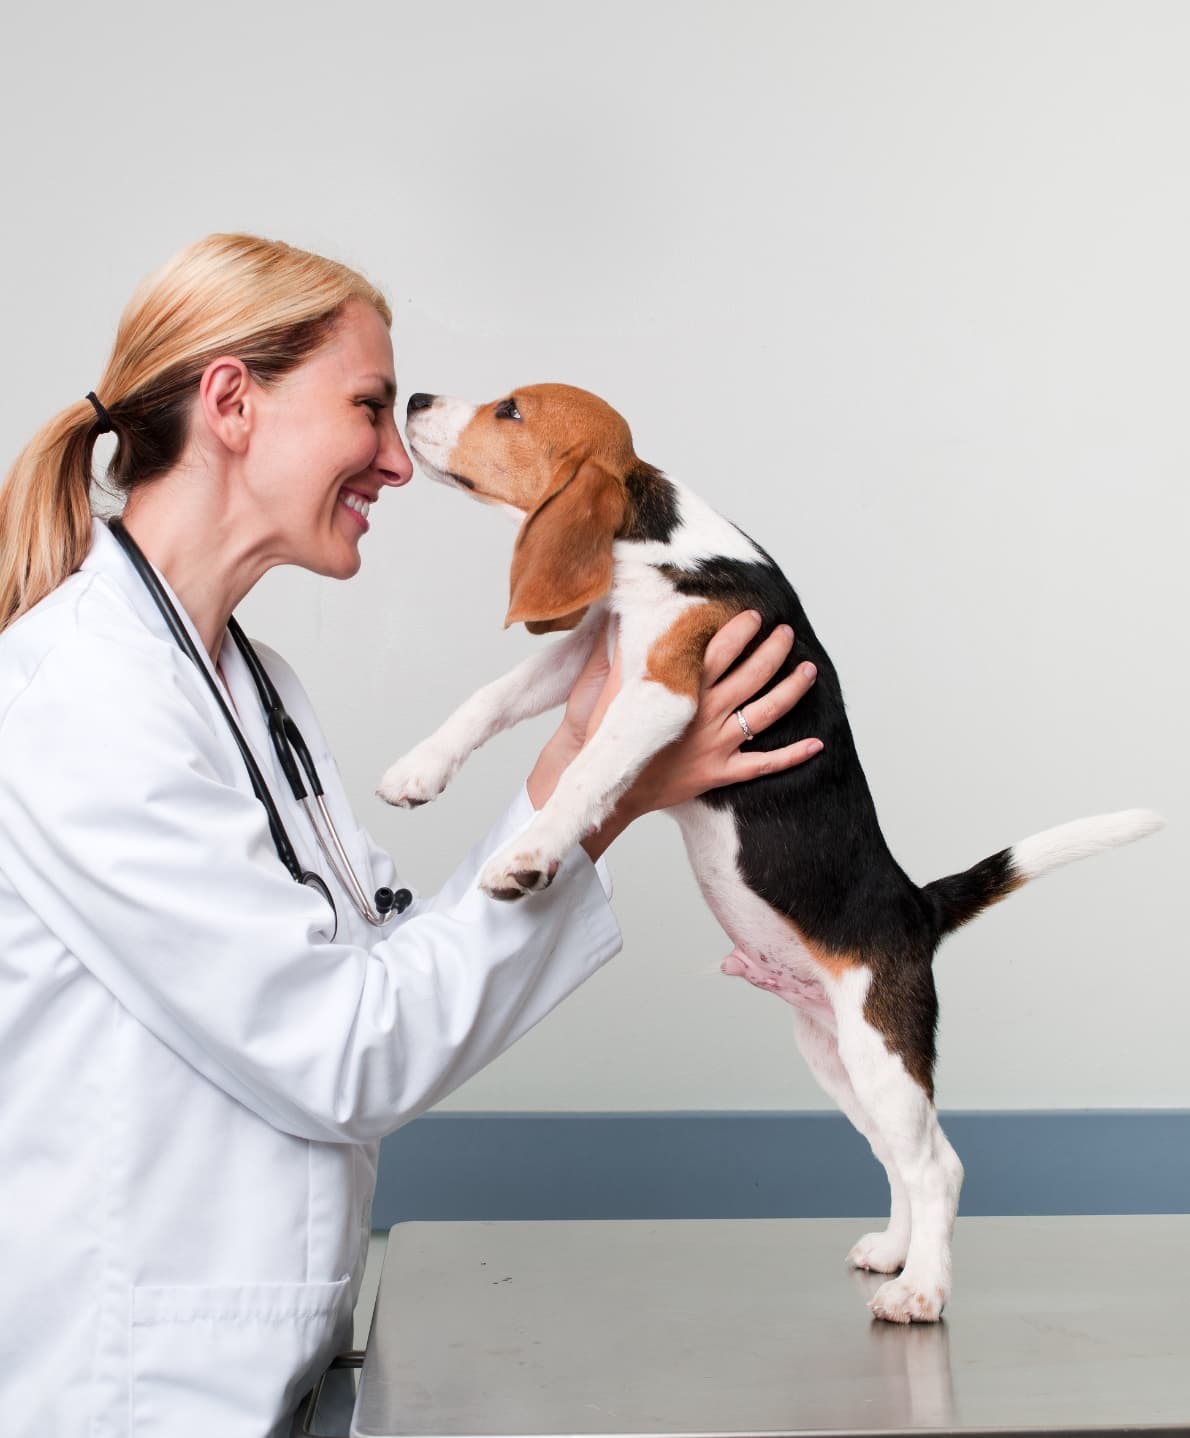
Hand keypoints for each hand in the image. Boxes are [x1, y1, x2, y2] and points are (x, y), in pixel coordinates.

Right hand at [620, 610, 821, 815]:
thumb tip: (630, 612)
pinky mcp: (719, 773)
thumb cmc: (608, 733)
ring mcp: (716, 745)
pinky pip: (763, 765)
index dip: (741, 631)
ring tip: (809, 670)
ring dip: (791, 690)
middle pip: (751, 676)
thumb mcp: (612, 686)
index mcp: (682, 691)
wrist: (607, 784)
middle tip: (787, 633)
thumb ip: (626, 648)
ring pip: (765, 713)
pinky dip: (792, 756)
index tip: (755, 615)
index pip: (720, 651)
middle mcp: (705, 715)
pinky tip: (817, 744)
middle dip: (774, 651)